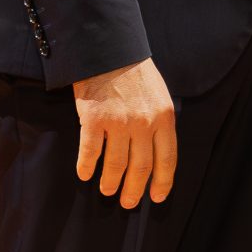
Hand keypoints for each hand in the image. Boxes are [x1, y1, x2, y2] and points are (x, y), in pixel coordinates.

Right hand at [73, 56, 176, 206]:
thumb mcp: (159, 94)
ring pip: (116, 164)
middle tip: (128, 203)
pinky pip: (90, 151)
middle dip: (135, 189)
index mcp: (164, 117)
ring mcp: (119, 121)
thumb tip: (158, 149)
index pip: (167, 159)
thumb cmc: (134, 72)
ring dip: (111, 182)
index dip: (162, 182)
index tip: (157, 197)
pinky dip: (87, 166)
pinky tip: (84, 174)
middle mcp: (144, 123)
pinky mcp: (94, 118)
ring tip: (107, 191)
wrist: (109, 48)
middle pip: (141, 167)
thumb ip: (159, 121)